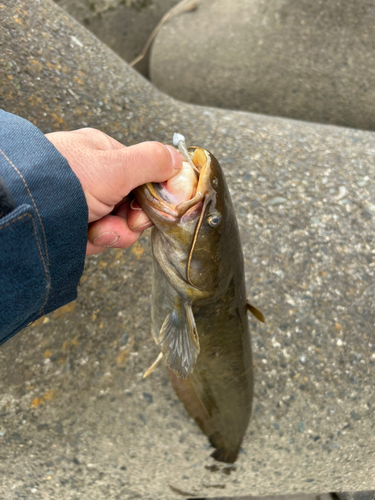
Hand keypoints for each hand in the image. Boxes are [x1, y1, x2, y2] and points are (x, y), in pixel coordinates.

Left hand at [46, 128, 181, 254]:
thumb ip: (152, 161)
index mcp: (105, 154)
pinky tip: (86, 237)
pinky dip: (95, 241)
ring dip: (112, 233)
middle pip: (132, 204)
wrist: (23, 210)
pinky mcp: (73, 223)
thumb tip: (180, 160)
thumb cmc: (63, 179)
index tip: (155, 210)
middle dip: (130, 220)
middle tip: (125, 222)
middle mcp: (95, 176)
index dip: (154, 196)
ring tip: (97, 231)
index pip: (146, 175)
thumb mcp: (115, 167)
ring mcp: (84, 201)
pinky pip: (98, 237)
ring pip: (117, 224)